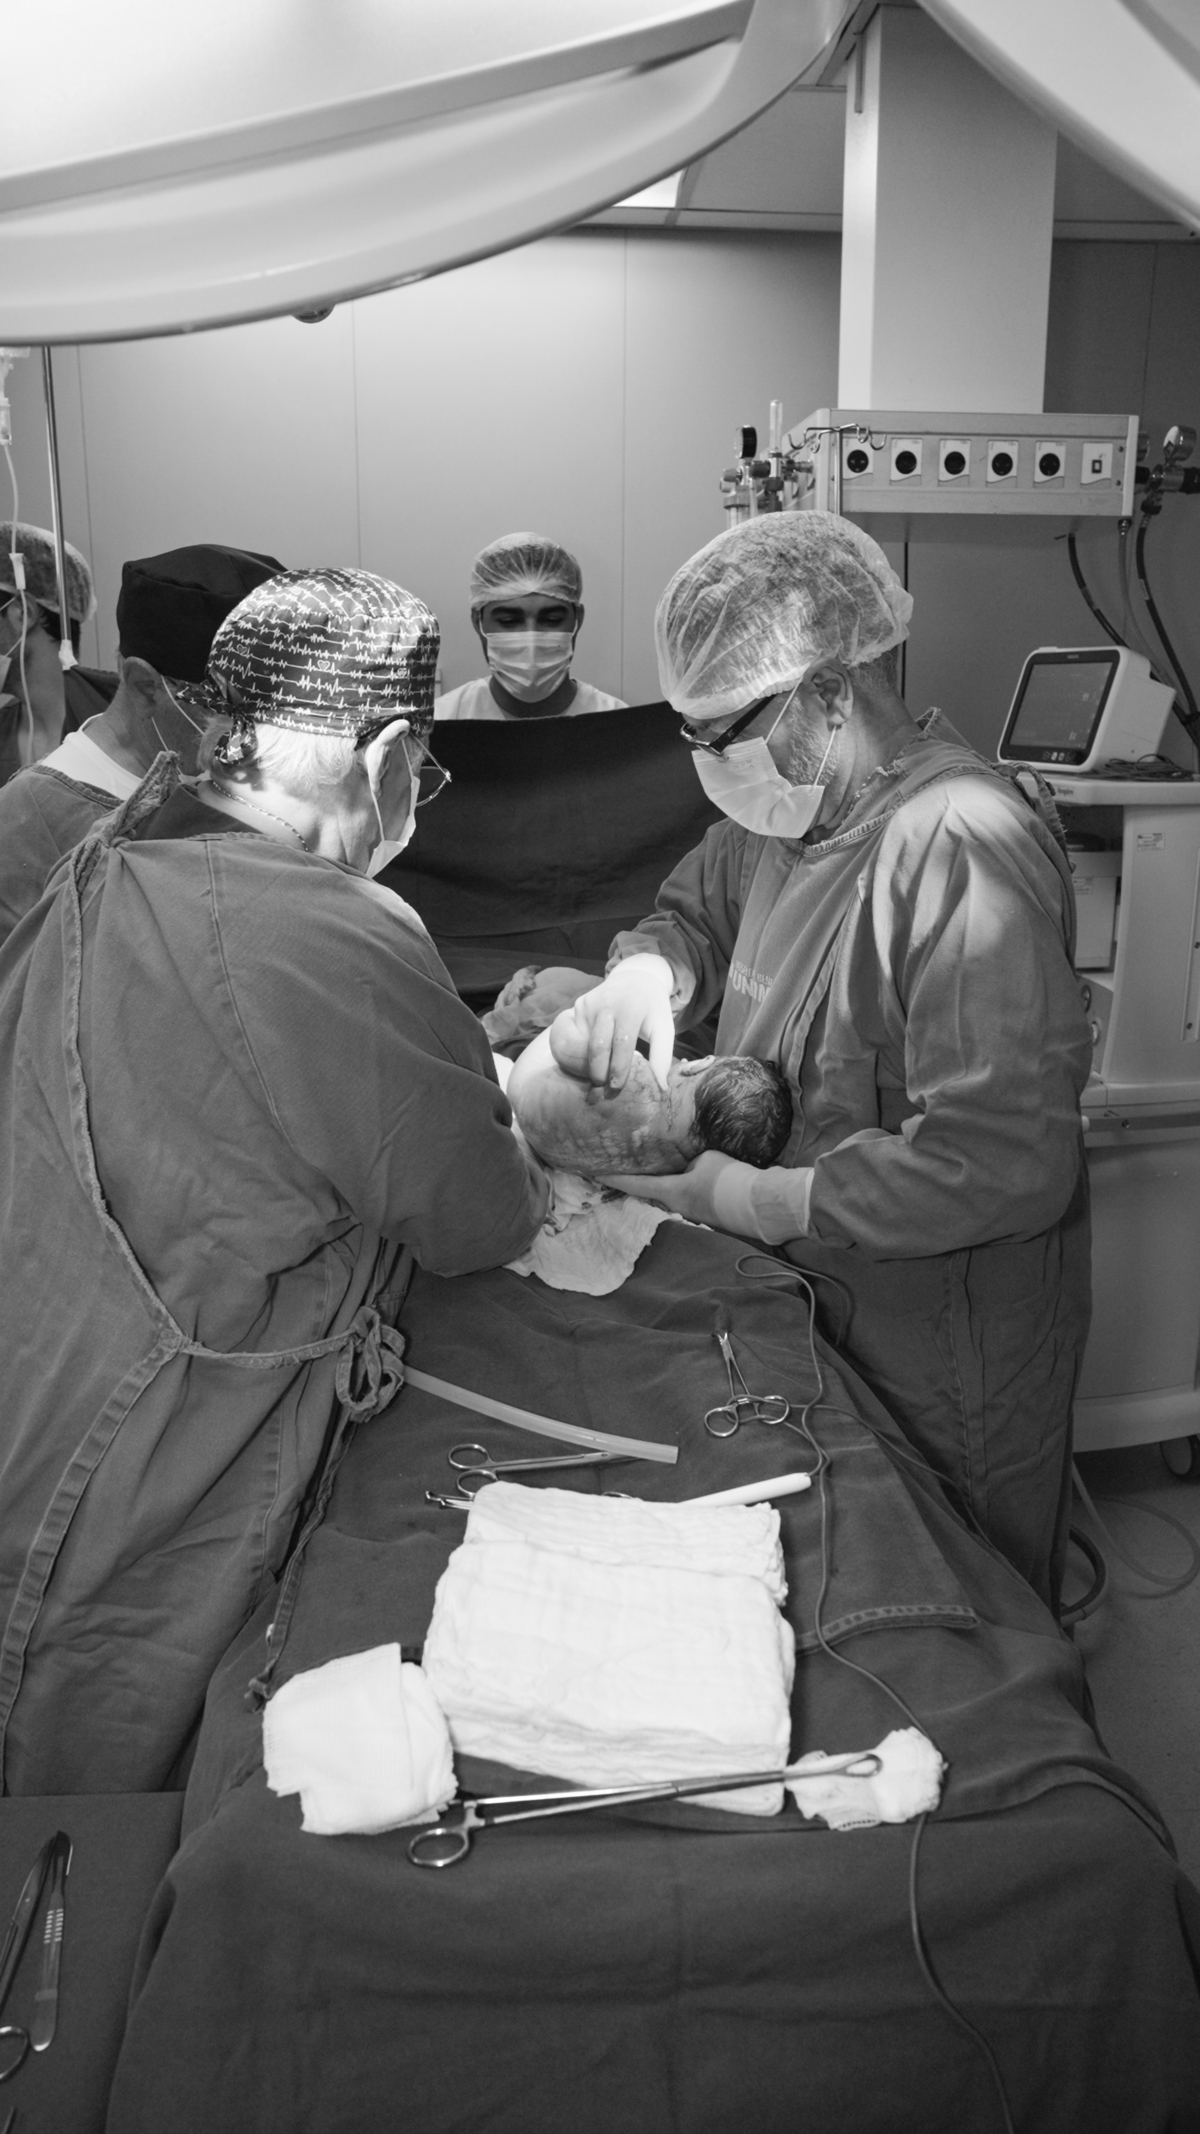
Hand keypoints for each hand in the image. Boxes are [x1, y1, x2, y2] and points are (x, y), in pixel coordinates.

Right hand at [568, 954, 674, 1091]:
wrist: (635, 978)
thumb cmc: (651, 1008)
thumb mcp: (664, 1027)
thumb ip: (662, 1055)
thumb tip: (661, 1087)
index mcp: (631, 1008)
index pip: (622, 1043)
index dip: (619, 1067)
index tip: (617, 1086)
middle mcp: (606, 1003)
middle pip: (596, 1046)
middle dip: (598, 1071)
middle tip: (603, 1087)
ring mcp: (589, 1004)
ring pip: (581, 1043)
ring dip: (586, 1065)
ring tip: (597, 1077)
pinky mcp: (578, 1006)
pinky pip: (575, 1035)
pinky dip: (581, 1052)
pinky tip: (590, 1060)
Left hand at [601, 1150, 759, 1234]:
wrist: (760, 1203)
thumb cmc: (729, 1180)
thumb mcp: (705, 1160)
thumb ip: (688, 1160)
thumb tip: (687, 1164)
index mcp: (671, 1193)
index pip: (635, 1184)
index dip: (614, 1177)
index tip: (594, 1172)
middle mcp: (677, 1207)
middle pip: (650, 1193)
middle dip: (637, 1181)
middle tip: (622, 1166)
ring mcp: (693, 1213)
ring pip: (671, 1195)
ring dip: (662, 1184)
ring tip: (655, 1168)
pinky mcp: (709, 1213)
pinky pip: (690, 1196)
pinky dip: (684, 1186)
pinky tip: (690, 1176)